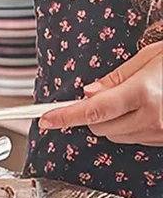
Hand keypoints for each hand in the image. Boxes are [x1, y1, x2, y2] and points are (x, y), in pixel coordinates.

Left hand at [39, 42, 162, 144]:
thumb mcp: (148, 58)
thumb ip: (115, 78)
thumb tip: (89, 92)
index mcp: (144, 93)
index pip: (92, 110)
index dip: (65, 116)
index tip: (46, 119)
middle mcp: (153, 118)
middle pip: (101, 127)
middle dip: (91, 114)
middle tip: (101, 95)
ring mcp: (162, 133)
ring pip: (117, 136)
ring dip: (111, 122)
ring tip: (131, 98)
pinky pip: (136, 139)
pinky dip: (129, 127)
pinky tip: (143, 109)